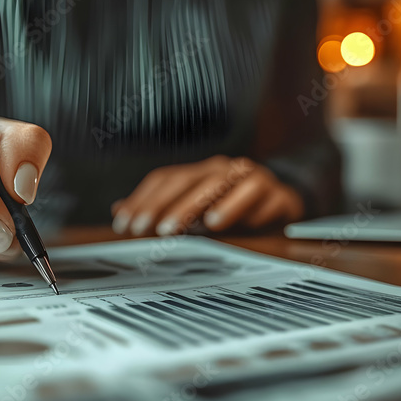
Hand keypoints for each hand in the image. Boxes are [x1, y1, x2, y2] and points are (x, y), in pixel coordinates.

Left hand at [111, 155, 303, 236]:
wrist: (281, 201)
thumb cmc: (230, 207)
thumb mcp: (193, 210)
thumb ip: (158, 209)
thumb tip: (119, 210)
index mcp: (200, 173)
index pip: (166, 179)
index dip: (144, 200)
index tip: (126, 224)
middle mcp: (223, 170)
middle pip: (193, 182)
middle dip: (171, 206)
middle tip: (153, 230)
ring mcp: (252, 179)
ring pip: (230, 185)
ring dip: (210, 204)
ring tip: (195, 226)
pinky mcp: (278, 195)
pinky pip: (264, 198)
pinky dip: (249, 209)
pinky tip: (234, 223)